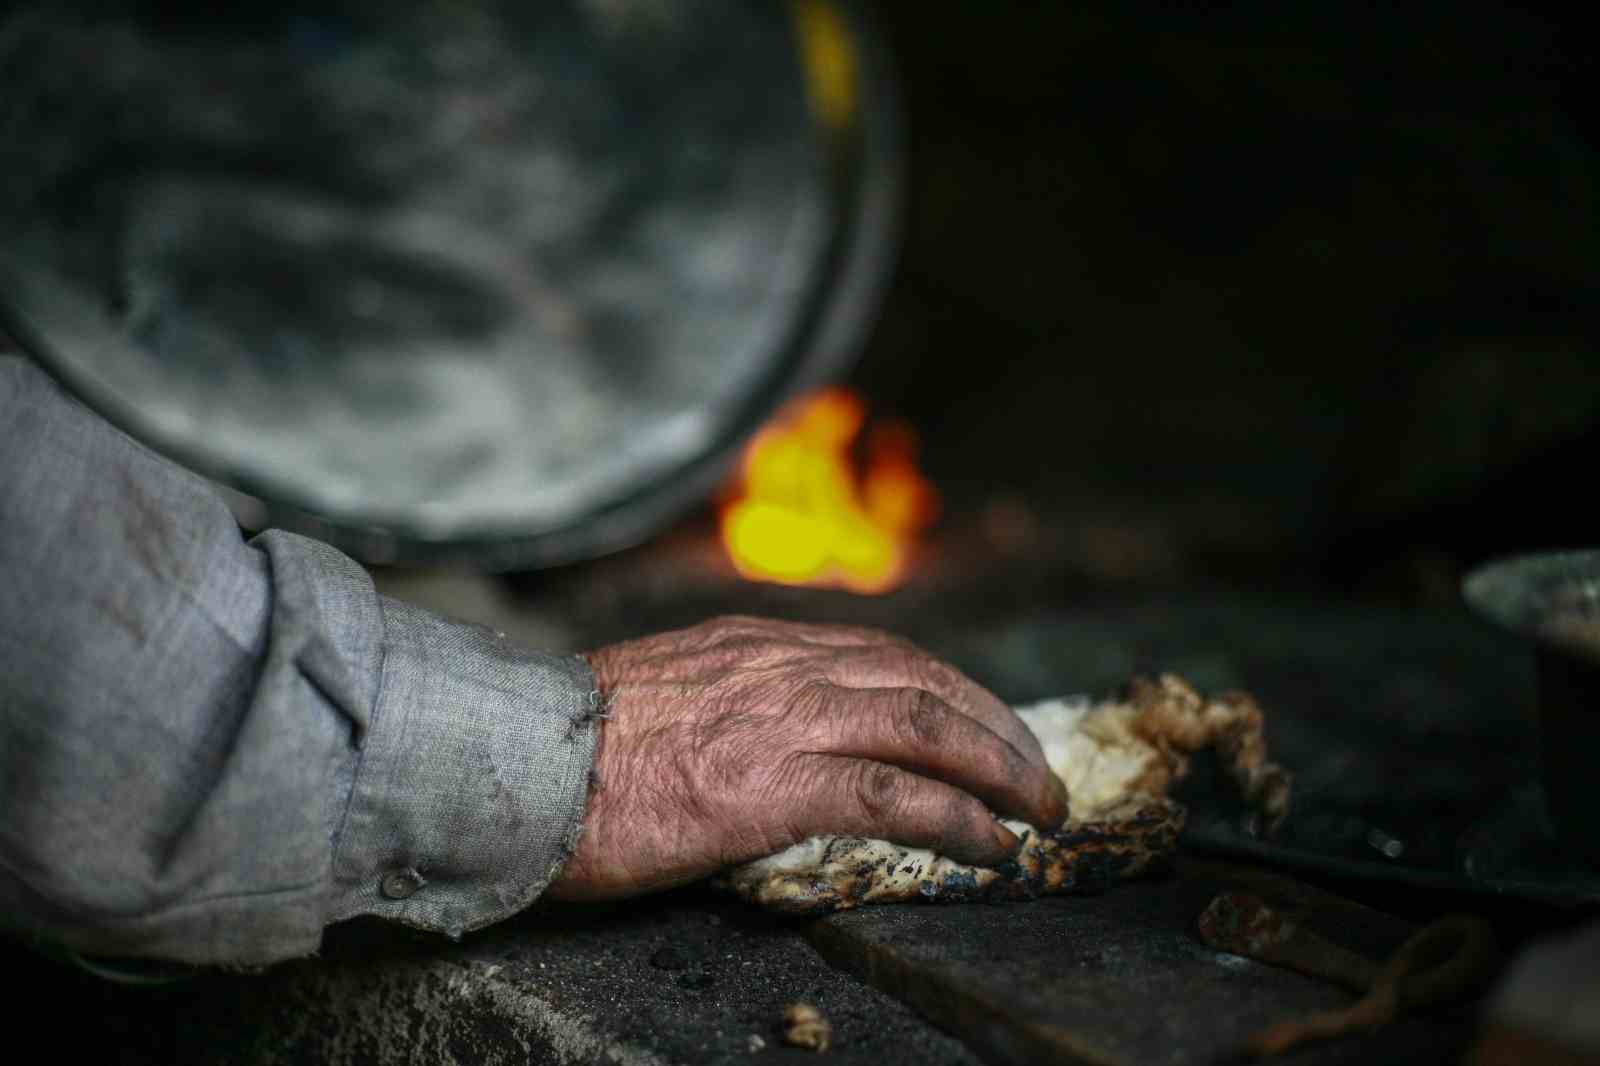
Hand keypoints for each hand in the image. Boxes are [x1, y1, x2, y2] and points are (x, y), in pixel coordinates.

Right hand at [547, 615, 1067, 899]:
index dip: (953, 691)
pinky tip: (993, 846)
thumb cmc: (571, 744)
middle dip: (997, 727)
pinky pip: (894, 795)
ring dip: (1001, 769)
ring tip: (1041, 810)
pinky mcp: (772, 785)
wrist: (513, 761)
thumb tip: (766, 731)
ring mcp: (782, 721)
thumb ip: (728, 696)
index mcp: (757, 645)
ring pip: (927, 725)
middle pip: (925, 681)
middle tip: (1038, 773)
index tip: (988, 725)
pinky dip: (959, 819)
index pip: (886, 655)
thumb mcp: (664, 691)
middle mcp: (782, 667)